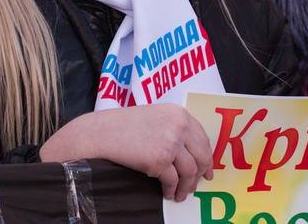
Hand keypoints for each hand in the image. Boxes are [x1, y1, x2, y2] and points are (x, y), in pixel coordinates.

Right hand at [39, 104, 212, 200]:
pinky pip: (173, 181)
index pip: (203, 138)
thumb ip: (173, 128)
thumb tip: (191, 154)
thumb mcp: (154, 117)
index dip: (207, 157)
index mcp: (179, 113)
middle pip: (202, 155)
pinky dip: (172, 190)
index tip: (207, 170)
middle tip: (196, 186)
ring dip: (186, 187)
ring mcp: (171, 143)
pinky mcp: (160, 160)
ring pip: (190, 172)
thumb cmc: (123, 127)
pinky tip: (167, 193)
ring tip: (180, 195)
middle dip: (200, 174)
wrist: (101, 133)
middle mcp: (179, 126)